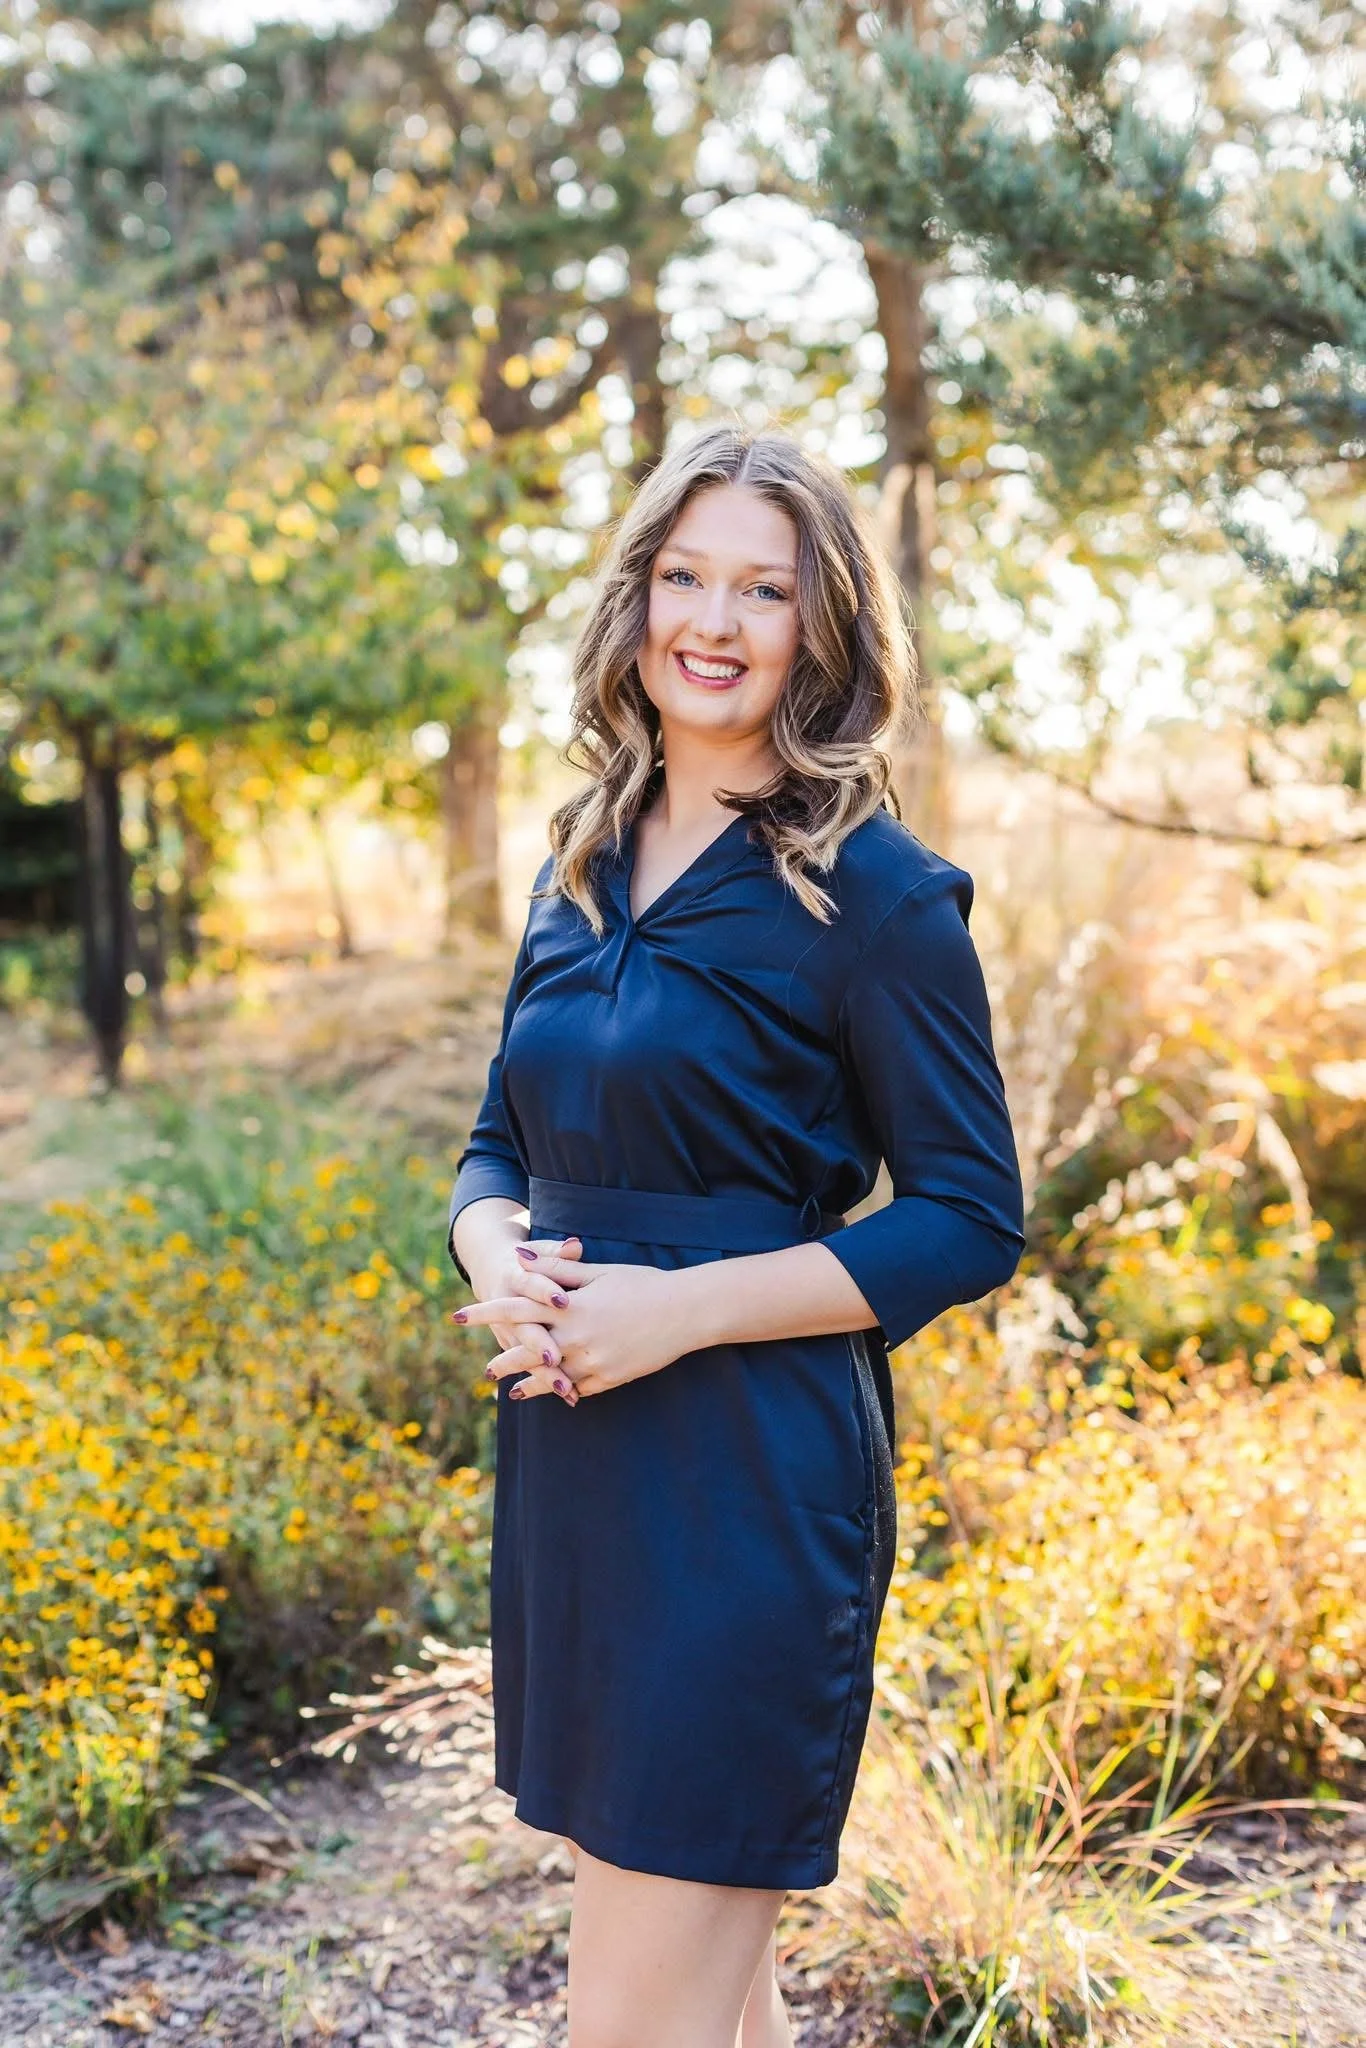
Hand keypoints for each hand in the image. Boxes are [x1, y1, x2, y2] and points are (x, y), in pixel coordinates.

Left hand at [456, 1249, 694, 1402]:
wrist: (685, 1312)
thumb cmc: (643, 1284)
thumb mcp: (599, 1273)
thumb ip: (556, 1270)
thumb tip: (518, 1258)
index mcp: (570, 1307)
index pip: (515, 1309)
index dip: (485, 1313)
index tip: (458, 1316)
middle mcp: (576, 1337)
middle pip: (525, 1351)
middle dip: (502, 1361)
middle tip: (484, 1372)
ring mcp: (592, 1362)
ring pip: (549, 1378)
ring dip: (527, 1385)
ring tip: (509, 1391)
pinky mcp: (610, 1378)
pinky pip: (578, 1388)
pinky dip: (562, 1391)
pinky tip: (553, 1394)